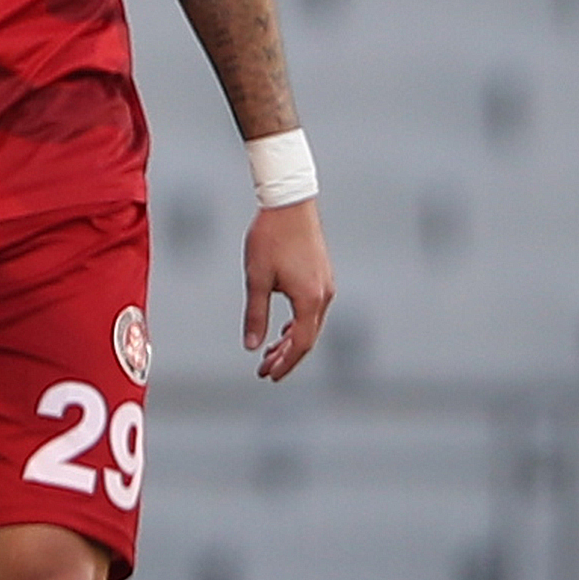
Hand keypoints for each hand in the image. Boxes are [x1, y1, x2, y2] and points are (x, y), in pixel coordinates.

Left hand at [244, 194, 333, 381]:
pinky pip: (312, 310)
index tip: (267, 375)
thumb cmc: (270, 238)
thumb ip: (255, 315)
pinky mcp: (322, 276)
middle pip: (307, 338)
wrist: (290, 204)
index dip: (284, 363)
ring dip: (291, 341)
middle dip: (286, 357)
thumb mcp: (256, 279)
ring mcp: (325, 285)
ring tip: (270, 354)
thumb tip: (252, 346)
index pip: (300, 344)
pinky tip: (283, 329)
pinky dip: (298, 325)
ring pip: (310, 324)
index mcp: (309, 300)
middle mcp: (323, 295)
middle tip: (265, 371)